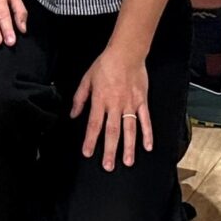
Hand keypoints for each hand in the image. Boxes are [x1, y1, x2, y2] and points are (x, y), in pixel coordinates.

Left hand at [71, 43, 153, 169]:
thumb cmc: (105, 65)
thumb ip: (80, 99)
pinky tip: (147, 146)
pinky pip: (145, 120)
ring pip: (129, 129)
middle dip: (110, 150)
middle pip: (112, 131)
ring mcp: (130, 104)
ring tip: (127, 162)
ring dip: (128, 147)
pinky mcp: (142, 102)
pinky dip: (147, 134)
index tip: (88, 153)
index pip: (94, 124)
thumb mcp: (86, 80)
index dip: (90, 140)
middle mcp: (115, 105)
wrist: (126, 54)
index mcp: (100, 100)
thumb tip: (73, 115)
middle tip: (108, 166)